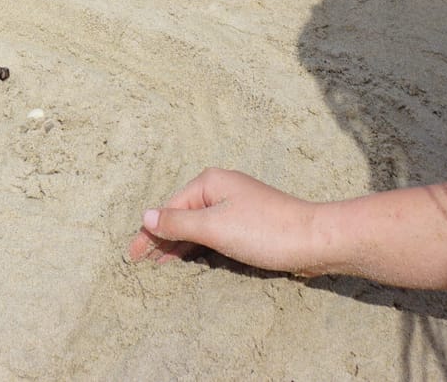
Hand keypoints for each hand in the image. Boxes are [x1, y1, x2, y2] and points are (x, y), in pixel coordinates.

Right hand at [128, 167, 325, 272]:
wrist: (314, 239)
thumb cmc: (264, 231)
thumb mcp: (214, 228)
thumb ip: (178, 223)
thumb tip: (146, 215)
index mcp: (209, 182)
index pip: (168, 208)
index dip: (149, 233)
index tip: (132, 256)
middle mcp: (221, 188)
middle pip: (181, 214)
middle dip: (160, 238)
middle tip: (141, 263)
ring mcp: (236, 204)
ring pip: (197, 224)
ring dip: (178, 244)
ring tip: (160, 264)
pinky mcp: (249, 222)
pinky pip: (213, 232)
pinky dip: (197, 245)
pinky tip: (190, 257)